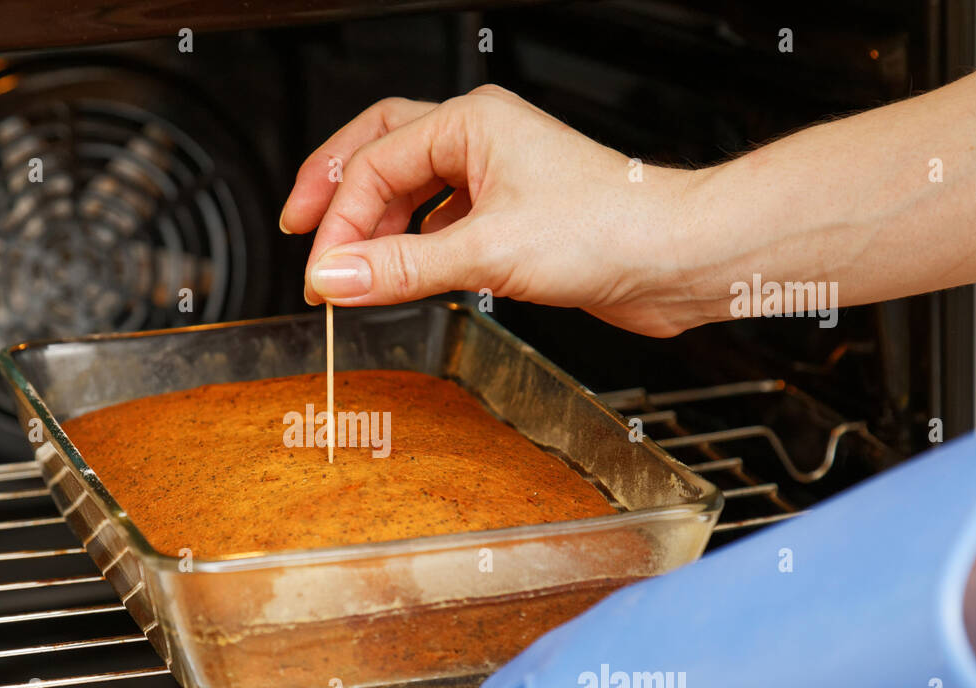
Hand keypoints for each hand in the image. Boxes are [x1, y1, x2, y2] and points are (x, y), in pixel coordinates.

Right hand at [279, 85, 700, 336]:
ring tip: (352, 266)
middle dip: (337, 193)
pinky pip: (440, 222)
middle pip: (380, 153)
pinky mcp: (510, 216)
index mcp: (471, 123)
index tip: (321, 272)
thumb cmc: (608, 229)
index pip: (373, 164)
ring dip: (377, 226)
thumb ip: (402, 268)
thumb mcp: (486, 251)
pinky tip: (405, 272)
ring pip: (410, 189)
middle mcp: (480, 141)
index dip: (338, 221)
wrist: (675, 258)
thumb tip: (335, 276)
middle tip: (300, 232)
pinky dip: (413, 246)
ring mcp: (495, 177)